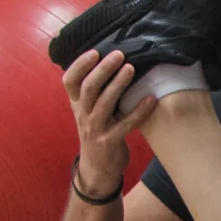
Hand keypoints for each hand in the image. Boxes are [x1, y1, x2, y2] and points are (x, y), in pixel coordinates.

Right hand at [62, 49, 153, 195]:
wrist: (98, 169)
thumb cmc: (98, 133)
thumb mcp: (90, 112)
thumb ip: (95, 92)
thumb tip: (112, 62)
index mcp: (77, 105)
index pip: (69, 81)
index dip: (79, 65)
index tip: (95, 51)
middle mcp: (83, 115)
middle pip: (88, 88)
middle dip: (103, 69)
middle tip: (119, 54)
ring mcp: (95, 130)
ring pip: (104, 104)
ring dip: (118, 84)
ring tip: (131, 68)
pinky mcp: (110, 142)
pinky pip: (126, 124)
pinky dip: (139, 111)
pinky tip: (151, 99)